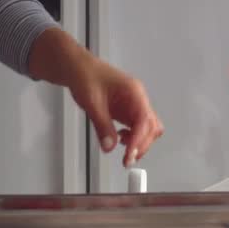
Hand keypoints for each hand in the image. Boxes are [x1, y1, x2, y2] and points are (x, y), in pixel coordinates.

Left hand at [28, 28, 163, 166]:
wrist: (77, 68)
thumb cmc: (85, 75)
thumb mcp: (92, 102)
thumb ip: (102, 125)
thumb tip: (110, 146)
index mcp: (134, 92)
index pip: (144, 120)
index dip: (139, 140)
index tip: (129, 155)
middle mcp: (138, 99)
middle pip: (152, 126)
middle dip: (142, 144)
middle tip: (127, 159)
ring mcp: (134, 105)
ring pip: (148, 128)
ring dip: (139, 142)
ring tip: (124, 151)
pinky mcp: (126, 111)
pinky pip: (137, 128)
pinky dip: (132, 138)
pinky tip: (118, 140)